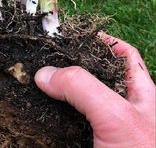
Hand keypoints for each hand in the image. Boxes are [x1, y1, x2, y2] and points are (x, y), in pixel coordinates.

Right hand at [35, 33, 154, 147]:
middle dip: (69, 65)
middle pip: (93, 76)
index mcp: (139, 93)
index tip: (72, 33)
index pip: (121, 54)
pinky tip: (32, 113)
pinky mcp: (84, 145)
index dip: (100, 39)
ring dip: (54, 93)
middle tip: (43, 57)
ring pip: (75, 103)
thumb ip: (83, 87)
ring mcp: (103, 131)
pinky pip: (64, 127)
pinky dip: (47, 120)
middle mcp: (121, 109)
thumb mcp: (117, 115)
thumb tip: (45, 73)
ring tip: (31, 81)